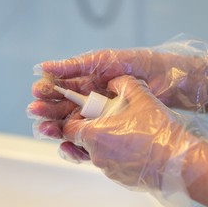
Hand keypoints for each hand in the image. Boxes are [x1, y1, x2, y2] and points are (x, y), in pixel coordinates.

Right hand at [28, 40, 207, 139]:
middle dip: (49, 111)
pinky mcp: (113, 135)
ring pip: (74, 127)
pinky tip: (67, 145)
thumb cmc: (142, 65)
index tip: (37, 93)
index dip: (49, 91)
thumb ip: (77, 65)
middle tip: (35, 114)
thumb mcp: (107, 61)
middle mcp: (94, 102)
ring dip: (58, 129)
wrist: (172, 82)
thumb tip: (45, 67)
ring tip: (46, 130)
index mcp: (91, 82)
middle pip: (65, 109)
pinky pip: (90, 142)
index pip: (64, 89)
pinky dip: (77, 146)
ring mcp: (104, 119)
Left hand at [62, 75, 199, 190]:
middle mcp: (96, 155)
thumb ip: (125, 84)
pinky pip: (111, 164)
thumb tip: (115, 82)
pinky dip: (116, 156)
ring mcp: (108, 170)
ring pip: (97, 153)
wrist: (177, 162)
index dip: (75, 119)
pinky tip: (133, 147)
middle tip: (108, 120)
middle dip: (91, 129)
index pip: (68, 129)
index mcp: (94, 135)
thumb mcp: (142, 98)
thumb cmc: (157, 132)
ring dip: (104, 143)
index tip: (87, 113)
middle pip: (81, 141)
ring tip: (123, 133)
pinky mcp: (119, 179)